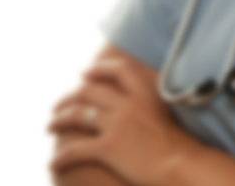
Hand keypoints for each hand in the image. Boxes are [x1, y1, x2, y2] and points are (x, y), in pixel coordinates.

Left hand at [48, 57, 191, 185]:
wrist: (183, 165)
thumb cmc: (182, 144)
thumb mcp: (171, 113)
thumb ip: (154, 102)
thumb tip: (145, 103)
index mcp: (147, 92)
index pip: (119, 70)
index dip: (99, 70)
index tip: (86, 73)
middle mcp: (129, 103)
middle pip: (90, 91)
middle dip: (70, 96)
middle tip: (60, 104)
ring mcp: (117, 124)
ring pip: (77, 116)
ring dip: (59, 120)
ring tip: (51, 126)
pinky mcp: (108, 147)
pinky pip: (75, 149)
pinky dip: (61, 156)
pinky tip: (54, 162)